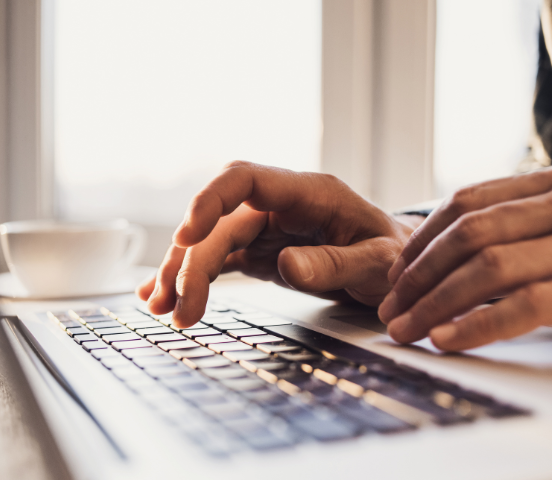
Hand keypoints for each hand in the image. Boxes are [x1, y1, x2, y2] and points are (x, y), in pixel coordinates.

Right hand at [136, 161, 417, 327]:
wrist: (395, 265)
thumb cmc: (392, 255)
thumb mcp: (378, 262)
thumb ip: (335, 262)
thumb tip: (286, 266)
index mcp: (308, 193)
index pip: (245, 179)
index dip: (210, 201)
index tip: (187, 235)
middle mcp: (278, 206)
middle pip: (219, 222)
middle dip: (191, 261)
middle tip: (177, 307)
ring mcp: (265, 228)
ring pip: (210, 241)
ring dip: (182, 272)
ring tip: (162, 308)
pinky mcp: (259, 251)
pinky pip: (218, 259)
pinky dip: (193, 277)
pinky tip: (166, 296)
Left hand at [378, 168, 551, 350]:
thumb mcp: (548, 228)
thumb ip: (512, 228)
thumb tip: (439, 261)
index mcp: (545, 188)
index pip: (467, 202)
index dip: (423, 238)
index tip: (394, 273)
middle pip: (469, 234)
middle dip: (419, 275)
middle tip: (389, 309)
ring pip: (488, 266)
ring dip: (435, 302)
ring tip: (404, 329)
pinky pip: (524, 304)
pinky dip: (477, 323)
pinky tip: (443, 339)